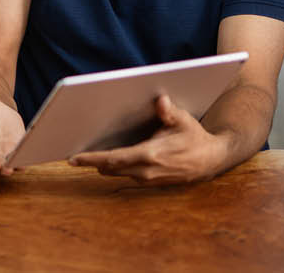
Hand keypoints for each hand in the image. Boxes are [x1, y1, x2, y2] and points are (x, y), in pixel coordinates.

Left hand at [70, 95, 230, 184]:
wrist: (211, 160)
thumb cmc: (194, 137)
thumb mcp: (183, 120)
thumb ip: (169, 112)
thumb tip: (160, 100)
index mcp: (150, 154)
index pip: (113, 158)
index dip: (91, 159)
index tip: (73, 158)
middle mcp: (146, 170)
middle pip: (109, 168)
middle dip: (91, 162)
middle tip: (72, 156)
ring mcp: (148, 179)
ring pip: (116, 173)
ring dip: (102, 165)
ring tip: (85, 156)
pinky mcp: (150, 183)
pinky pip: (126, 175)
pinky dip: (114, 168)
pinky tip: (105, 160)